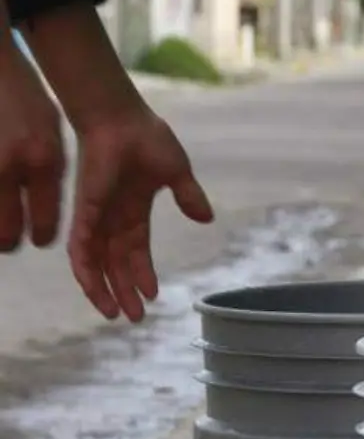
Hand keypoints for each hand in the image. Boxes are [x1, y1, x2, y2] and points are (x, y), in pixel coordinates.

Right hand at [0, 32, 64, 249]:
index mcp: (42, 159)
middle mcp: (9, 169)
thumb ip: (45, 166)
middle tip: (8, 239)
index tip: (37, 239)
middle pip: (5, 234)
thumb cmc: (20, 93)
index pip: (44, 218)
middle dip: (7, 239)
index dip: (40, 234)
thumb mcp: (47, 127)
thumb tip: (35, 202)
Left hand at [70, 108, 212, 321]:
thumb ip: (188, 196)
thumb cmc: (147, 138)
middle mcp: (113, 219)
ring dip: (104, 289)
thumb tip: (207, 219)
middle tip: (134, 318)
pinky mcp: (86, 213)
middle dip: (125, 292)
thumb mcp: (176, 172)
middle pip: (117, 265)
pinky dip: (86, 270)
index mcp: (134, 211)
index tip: (154, 295)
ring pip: (97, 264)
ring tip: (114, 313)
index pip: (137, 251)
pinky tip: (94, 288)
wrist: (121, 120)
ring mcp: (97, 217)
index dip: (144, 274)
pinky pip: (80, 249)